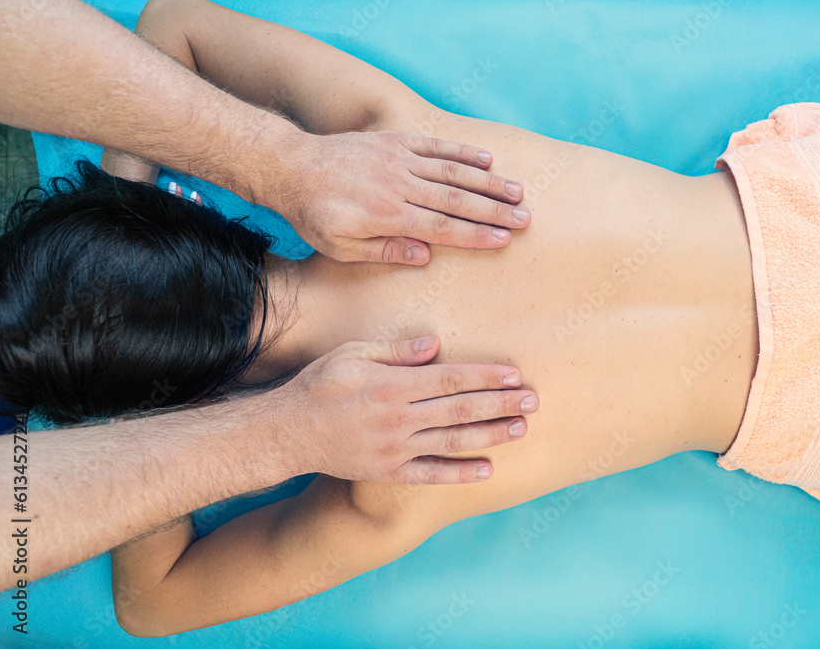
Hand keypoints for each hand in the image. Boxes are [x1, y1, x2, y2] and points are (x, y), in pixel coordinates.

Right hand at [274, 335, 537, 482]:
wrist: (286, 433)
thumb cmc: (319, 386)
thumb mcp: (352, 354)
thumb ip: (395, 351)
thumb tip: (435, 344)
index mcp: (392, 385)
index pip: (450, 379)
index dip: (485, 377)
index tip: (514, 374)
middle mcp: (398, 418)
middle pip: (460, 410)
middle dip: (500, 404)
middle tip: (533, 401)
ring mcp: (394, 448)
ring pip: (452, 442)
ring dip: (490, 436)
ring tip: (520, 429)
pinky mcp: (388, 472)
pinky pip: (430, 474)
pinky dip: (460, 473)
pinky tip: (487, 470)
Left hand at [278, 131, 528, 263]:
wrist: (291, 166)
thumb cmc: (315, 214)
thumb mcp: (340, 246)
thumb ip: (384, 251)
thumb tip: (425, 255)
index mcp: (386, 215)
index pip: (441, 227)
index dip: (475, 234)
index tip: (503, 240)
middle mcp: (398, 185)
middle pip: (455, 199)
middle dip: (493, 210)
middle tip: (525, 218)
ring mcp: (398, 159)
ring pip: (452, 171)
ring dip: (487, 182)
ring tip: (517, 192)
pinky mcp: (394, 141)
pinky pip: (434, 146)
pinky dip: (462, 152)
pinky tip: (487, 159)